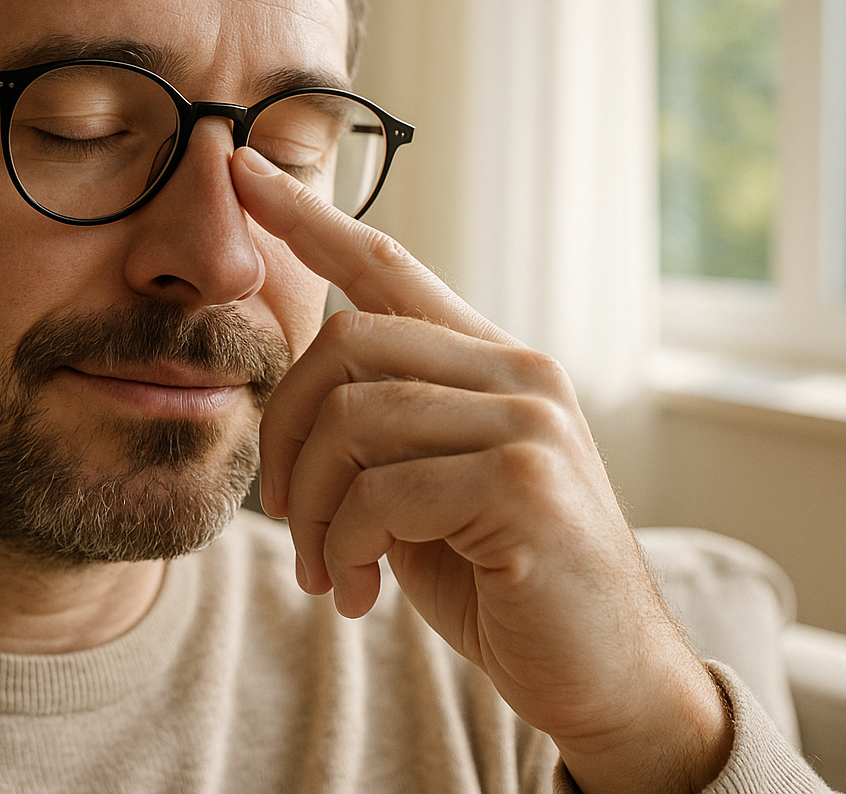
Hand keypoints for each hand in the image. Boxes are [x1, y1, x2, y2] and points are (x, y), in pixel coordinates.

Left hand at [229, 148, 730, 793]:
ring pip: (352, 420)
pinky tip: (356, 595)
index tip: (240, 165)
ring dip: (311, 511)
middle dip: (284, 434)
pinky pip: (378, 494)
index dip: (306, 216)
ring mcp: (528, 422)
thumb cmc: (503, 581)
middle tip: (282, 519)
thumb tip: (300, 402)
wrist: (605, 679)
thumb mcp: (429, 492)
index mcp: (492, 362)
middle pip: (345, 343)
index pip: (385, 265)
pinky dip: (343, 549)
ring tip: (324, 570)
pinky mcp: (524, 483)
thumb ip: (383, 431)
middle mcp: (518, 372)